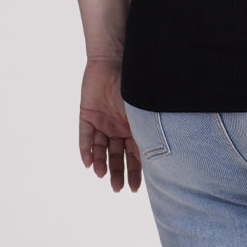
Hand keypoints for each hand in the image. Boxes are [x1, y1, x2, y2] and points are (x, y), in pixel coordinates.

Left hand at [79, 58, 141, 191]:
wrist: (114, 58)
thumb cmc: (134, 82)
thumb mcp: (142, 110)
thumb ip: (147, 129)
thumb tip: (161, 154)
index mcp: (134, 126)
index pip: (135, 154)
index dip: (136, 171)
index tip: (136, 188)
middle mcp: (118, 127)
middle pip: (117, 155)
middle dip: (118, 172)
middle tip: (118, 188)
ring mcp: (102, 121)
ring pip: (101, 148)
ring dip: (102, 162)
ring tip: (102, 175)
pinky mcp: (87, 114)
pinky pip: (85, 136)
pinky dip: (86, 149)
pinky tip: (88, 162)